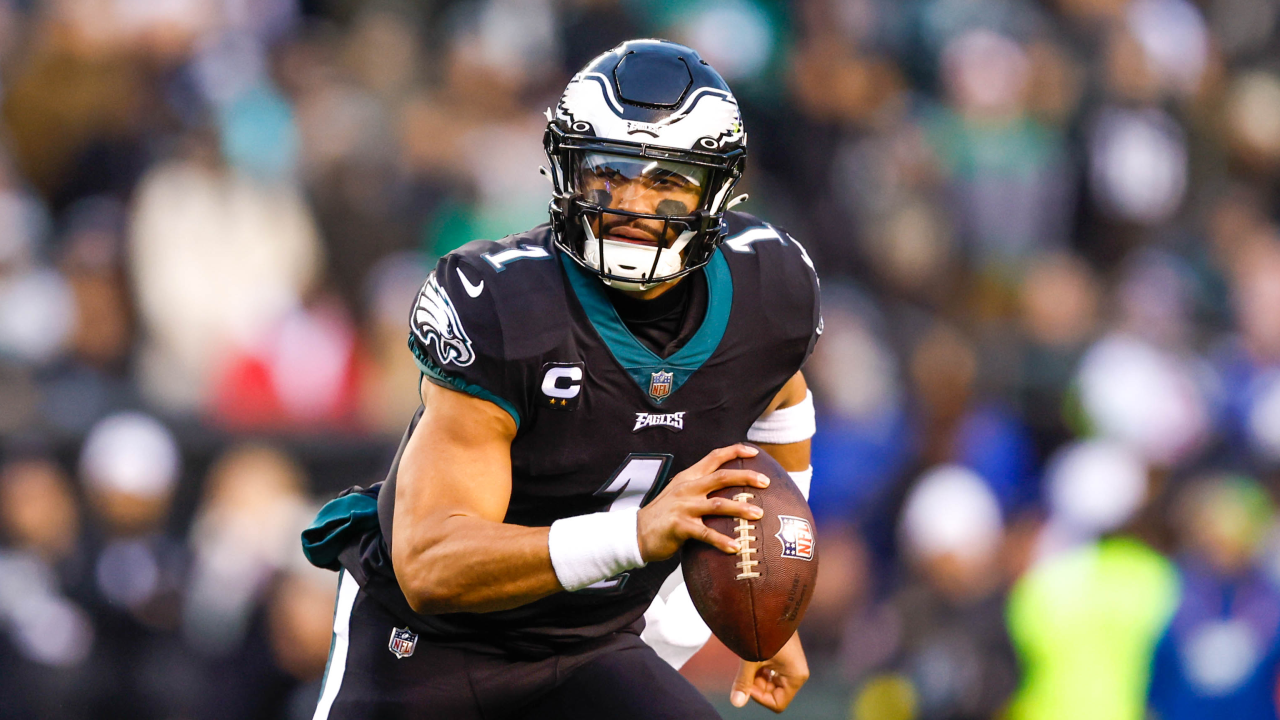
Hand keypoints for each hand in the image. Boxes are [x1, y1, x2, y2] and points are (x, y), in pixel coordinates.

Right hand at [636, 444, 769, 562]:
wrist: (636, 533)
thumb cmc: (663, 516)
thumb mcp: (679, 494)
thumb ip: (699, 489)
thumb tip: (728, 490)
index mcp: (688, 477)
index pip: (713, 457)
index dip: (734, 451)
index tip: (754, 452)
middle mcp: (687, 488)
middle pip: (721, 477)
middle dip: (746, 477)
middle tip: (767, 482)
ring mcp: (683, 507)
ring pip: (718, 504)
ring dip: (741, 508)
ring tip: (759, 514)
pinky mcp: (680, 526)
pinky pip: (706, 533)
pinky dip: (722, 541)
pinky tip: (736, 547)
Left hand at [730, 633, 808, 712]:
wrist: (769, 605)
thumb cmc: (763, 631)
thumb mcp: (751, 658)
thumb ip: (744, 682)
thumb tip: (736, 703)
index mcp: (796, 676)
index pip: (778, 703)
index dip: (759, 697)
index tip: (747, 682)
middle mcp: (797, 672)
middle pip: (774, 694)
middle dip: (757, 686)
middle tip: (746, 669)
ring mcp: (791, 665)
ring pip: (770, 683)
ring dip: (756, 677)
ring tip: (749, 660)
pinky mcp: (784, 657)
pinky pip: (770, 673)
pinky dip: (758, 670)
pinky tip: (751, 657)